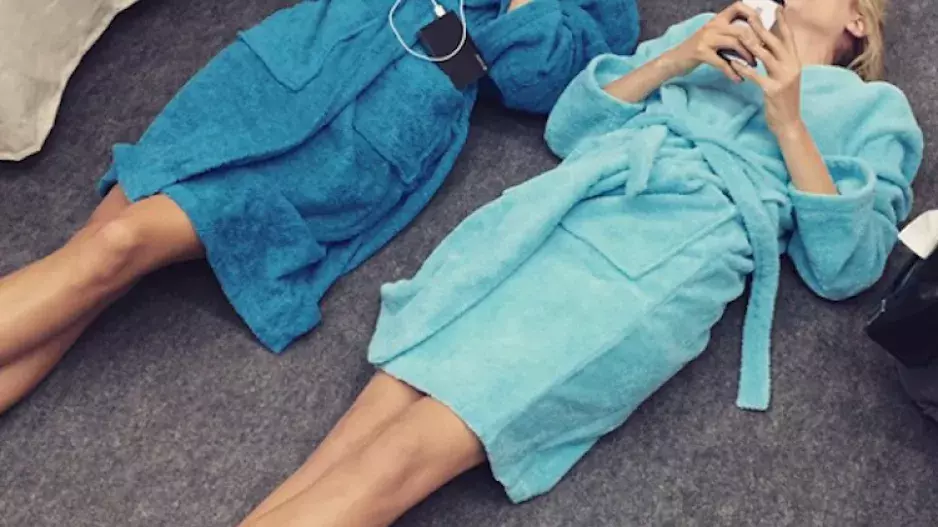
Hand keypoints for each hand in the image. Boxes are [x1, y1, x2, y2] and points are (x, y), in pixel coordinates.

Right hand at [665, 2, 761, 81]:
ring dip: (747, 56)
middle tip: (762, 54)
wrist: (673, 60)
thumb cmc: (696, 50)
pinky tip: (738, 80)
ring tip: (753, 66)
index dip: (753, 15)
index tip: (762, 30)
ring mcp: (706, 38)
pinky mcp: (701, 52)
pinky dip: (732, 73)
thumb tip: (754, 36)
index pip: (739, 7)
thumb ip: (729, 33)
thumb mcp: (713, 37)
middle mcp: (712, 25)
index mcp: (717, 19)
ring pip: (735, 43)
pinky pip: (723, 63)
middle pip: (742, 29)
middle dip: (756, 43)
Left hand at [730, 10, 803, 135]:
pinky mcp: (773, 90)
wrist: (789, 122)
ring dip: (752, 45)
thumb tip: (768, 46)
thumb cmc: (783, 99)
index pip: (789, 38)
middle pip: (776, 43)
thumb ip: (778, 62)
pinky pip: (756, 76)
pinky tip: (733, 63)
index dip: (783, 22)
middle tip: (752, 16)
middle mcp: (792, 67)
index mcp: (795, 62)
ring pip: (766, 57)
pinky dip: (744, 69)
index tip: (777, 8)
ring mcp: (784, 78)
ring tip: (741, 35)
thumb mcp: (784, 77)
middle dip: (763, 28)